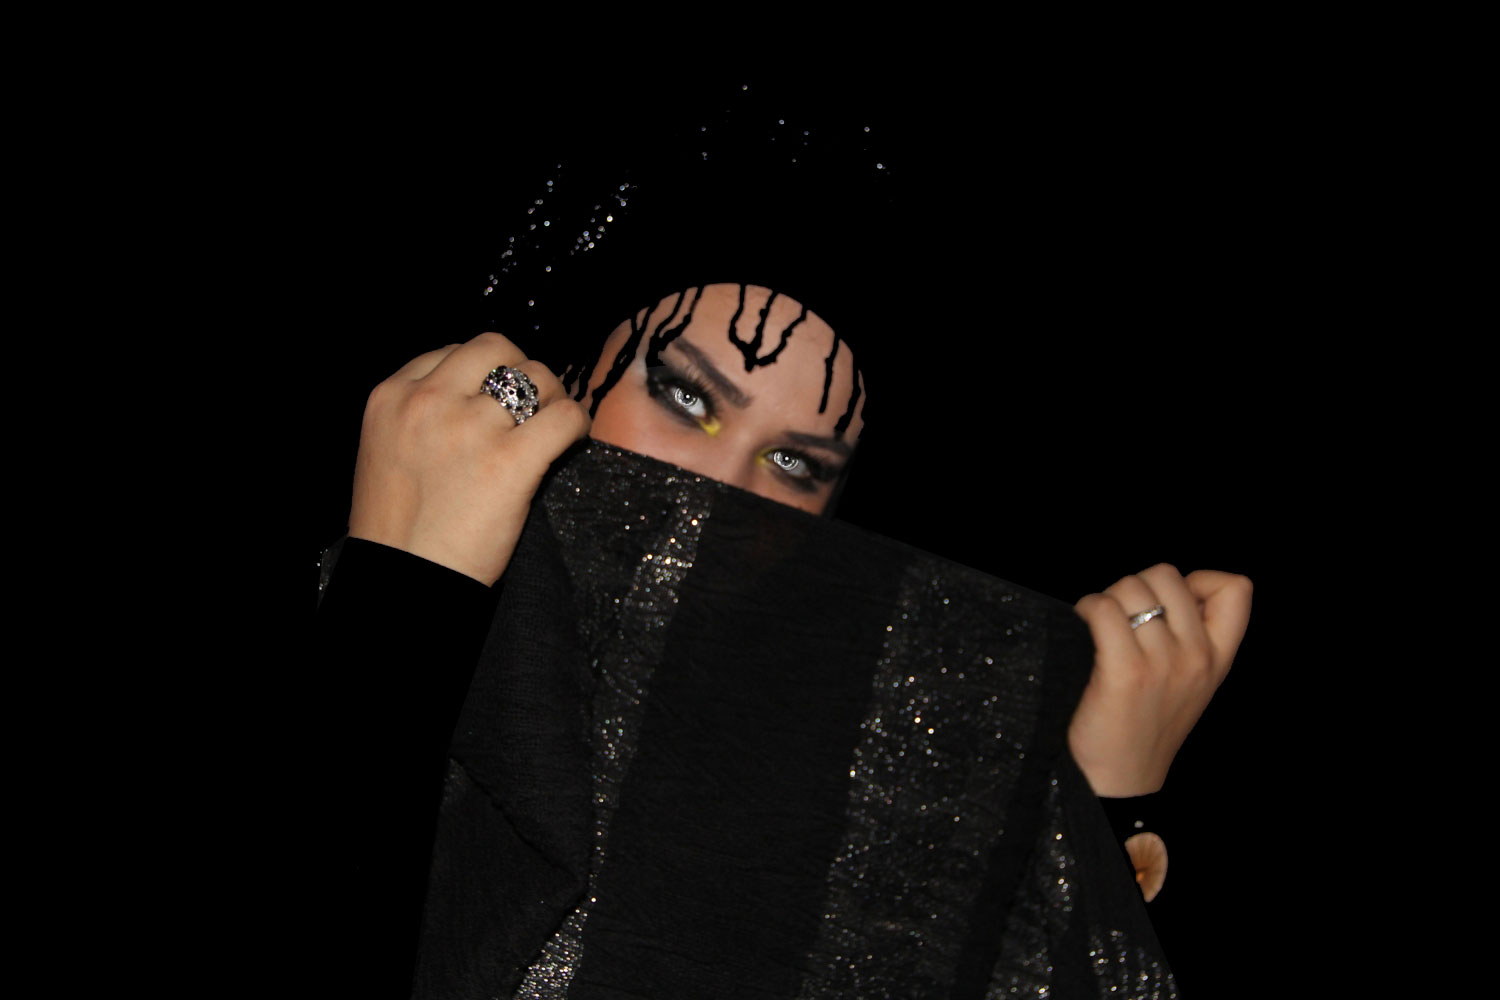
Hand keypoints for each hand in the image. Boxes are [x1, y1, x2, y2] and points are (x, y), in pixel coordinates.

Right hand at [348, 332, 590, 584]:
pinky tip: (572, 441)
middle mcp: (428, 401)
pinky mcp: (510, 460)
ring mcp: (470, 427)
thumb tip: (476, 399)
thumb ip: (421, 416)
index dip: (483, 372)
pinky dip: (576, 424)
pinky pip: (564, 416)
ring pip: (537, 377)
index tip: (496, 396)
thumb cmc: (398, 532)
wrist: (404, 582)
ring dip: (554, 396)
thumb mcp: (387, 451)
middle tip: (534, 402)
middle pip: (496, 349)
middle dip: (522, 370)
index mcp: (391, 397)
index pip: (451, 352)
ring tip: (554, 423)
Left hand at [1068, 565, 1251, 796]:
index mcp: (1217, 658)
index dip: (1199, 579)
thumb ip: (1194, 637)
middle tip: (1121, 611)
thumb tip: (1176, 586)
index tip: (1169, 600)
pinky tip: (1083, 621)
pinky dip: (1088, 607)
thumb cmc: (1146, 725)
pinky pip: (1104, 609)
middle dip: (1138, 584)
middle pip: (1169, 575)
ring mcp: (1163, 664)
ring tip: (1098, 619)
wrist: (1121, 779)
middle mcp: (1196, 657)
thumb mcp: (1191, 683)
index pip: (1237, 588)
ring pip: (1132, 587)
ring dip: (1107, 596)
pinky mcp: (1125, 672)